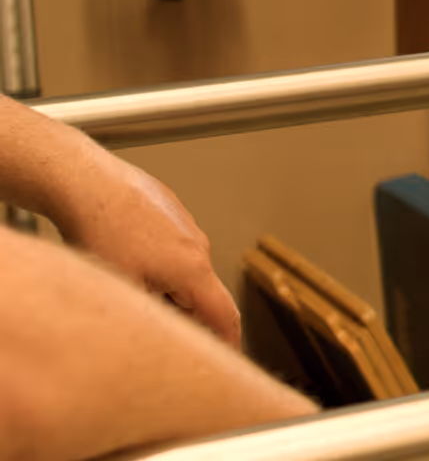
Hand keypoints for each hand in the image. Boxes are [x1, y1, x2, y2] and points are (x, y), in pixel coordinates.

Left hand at [50, 146, 240, 345]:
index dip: (229, 343)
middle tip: (167, 338)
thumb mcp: (122, 289)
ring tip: (136, 297)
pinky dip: (160, 264)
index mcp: (193, 270)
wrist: (86, 181)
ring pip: (186, 270)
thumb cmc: (100, 231)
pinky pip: (173, 246)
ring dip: (172, 290)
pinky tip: (126, 263)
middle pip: (205, 294)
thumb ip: (149, 318)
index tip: (228, 360)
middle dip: (191, 318)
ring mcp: (185, 225)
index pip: (225, 316)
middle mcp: (198, 246)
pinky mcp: (169, 210)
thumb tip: (155, 337)